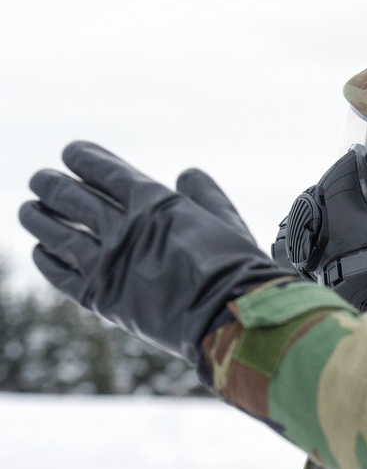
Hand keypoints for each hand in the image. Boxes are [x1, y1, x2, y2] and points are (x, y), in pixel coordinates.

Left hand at [18, 141, 296, 362]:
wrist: (229, 317)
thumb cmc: (236, 268)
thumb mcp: (226, 219)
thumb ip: (203, 193)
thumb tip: (186, 173)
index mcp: (155, 202)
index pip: (103, 170)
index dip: (82, 157)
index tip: (70, 152)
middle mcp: (124, 228)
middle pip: (71, 197)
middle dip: (51, 184)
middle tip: (40, 180)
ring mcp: (108, 263)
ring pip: (56, 232)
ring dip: (38, 217)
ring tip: (29, 210)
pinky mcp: (101, 297)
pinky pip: (59, 272)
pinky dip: (46, 258)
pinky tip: (40, 250)